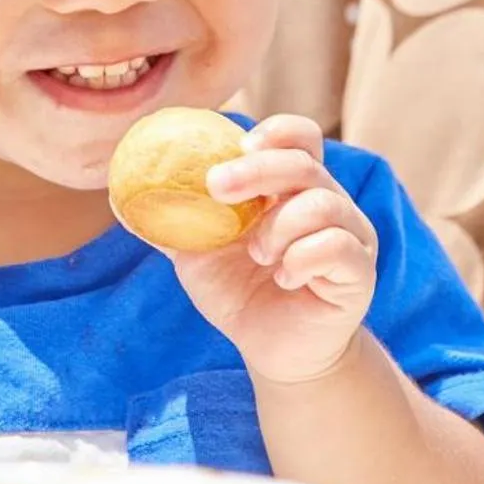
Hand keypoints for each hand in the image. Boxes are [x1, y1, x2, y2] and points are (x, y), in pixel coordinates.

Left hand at [159, 114, 376, 385]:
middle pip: (305, 162)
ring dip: (279, 225)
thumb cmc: (241, 293)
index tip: (237, 144)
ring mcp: (350, 235)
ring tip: (258, 254)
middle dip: (257, 169)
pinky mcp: (359, 272)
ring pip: (323, 204)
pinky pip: (337, 248)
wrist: (274, 352)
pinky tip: (285, 278)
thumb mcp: (199, 254)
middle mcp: (328, 202)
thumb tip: (124, 195)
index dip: (275, 132)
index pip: (300, 137)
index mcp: (293, 188)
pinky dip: (303, 258)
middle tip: (217, 188)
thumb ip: (176, 221)